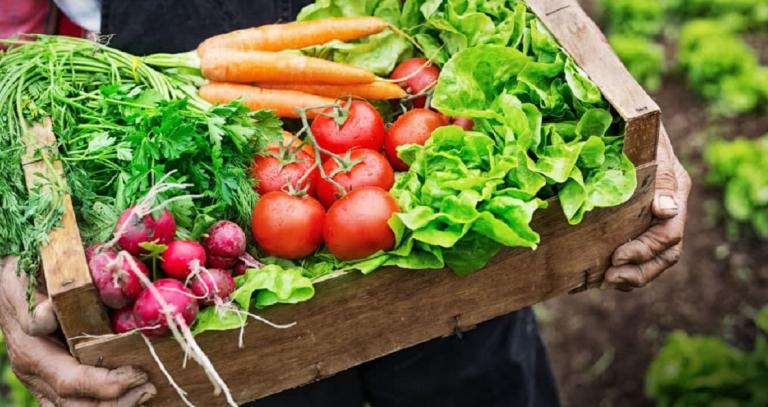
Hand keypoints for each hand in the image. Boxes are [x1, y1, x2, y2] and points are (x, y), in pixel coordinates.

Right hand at [0, 257, 155, 405]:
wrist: (9, 288)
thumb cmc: (21, 280)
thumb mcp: (21, 281)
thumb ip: (34, 301)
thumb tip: (48, 314)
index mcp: (33, 353)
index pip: (70, 381)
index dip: (106, 383)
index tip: (138, 373)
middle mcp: (37, 375)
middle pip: (78, 406)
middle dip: (117, 401)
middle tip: (149, 386)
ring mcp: (44, 382)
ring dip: (116, 404)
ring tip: (146, 391)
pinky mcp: (54, 382)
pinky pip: (79, 402)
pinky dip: (108, 401)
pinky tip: (132, 392)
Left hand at [602, 125, 691, 290]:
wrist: (618, 118)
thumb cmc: (634, 128)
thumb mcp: (647, 145)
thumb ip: (658, 176)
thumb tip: (666, 210)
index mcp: (674, 190)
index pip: (670, 233)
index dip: (645, 250)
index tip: (617, 257)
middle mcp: (667, 209)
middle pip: (665, 255)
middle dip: (638, 271)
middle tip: (609, 278)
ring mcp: (651, 218)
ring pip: (653, 261)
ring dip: (630, 276)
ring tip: (605, 282)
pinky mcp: (633, 222)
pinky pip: (634, 256)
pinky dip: (618, 270)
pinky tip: (594, 277)